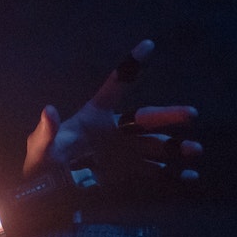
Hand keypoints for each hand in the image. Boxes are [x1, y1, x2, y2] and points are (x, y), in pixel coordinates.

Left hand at [23, 39, 201, 183]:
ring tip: (195, 151)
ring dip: (175, 148)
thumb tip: (48, 111)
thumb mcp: (41, 148)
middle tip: (191, 114)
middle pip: (145, 119)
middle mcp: (115, 131)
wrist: (48, 192)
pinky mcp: (127, 175)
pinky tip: (190, 177)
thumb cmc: (43, 163)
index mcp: (95, 116)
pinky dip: (172, 175)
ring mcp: (123, 153)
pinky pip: (153, 173)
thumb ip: (46, 132)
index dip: (131, 65)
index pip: (116, 86)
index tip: (148, 44)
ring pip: (155, 147)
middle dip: (169, 116)